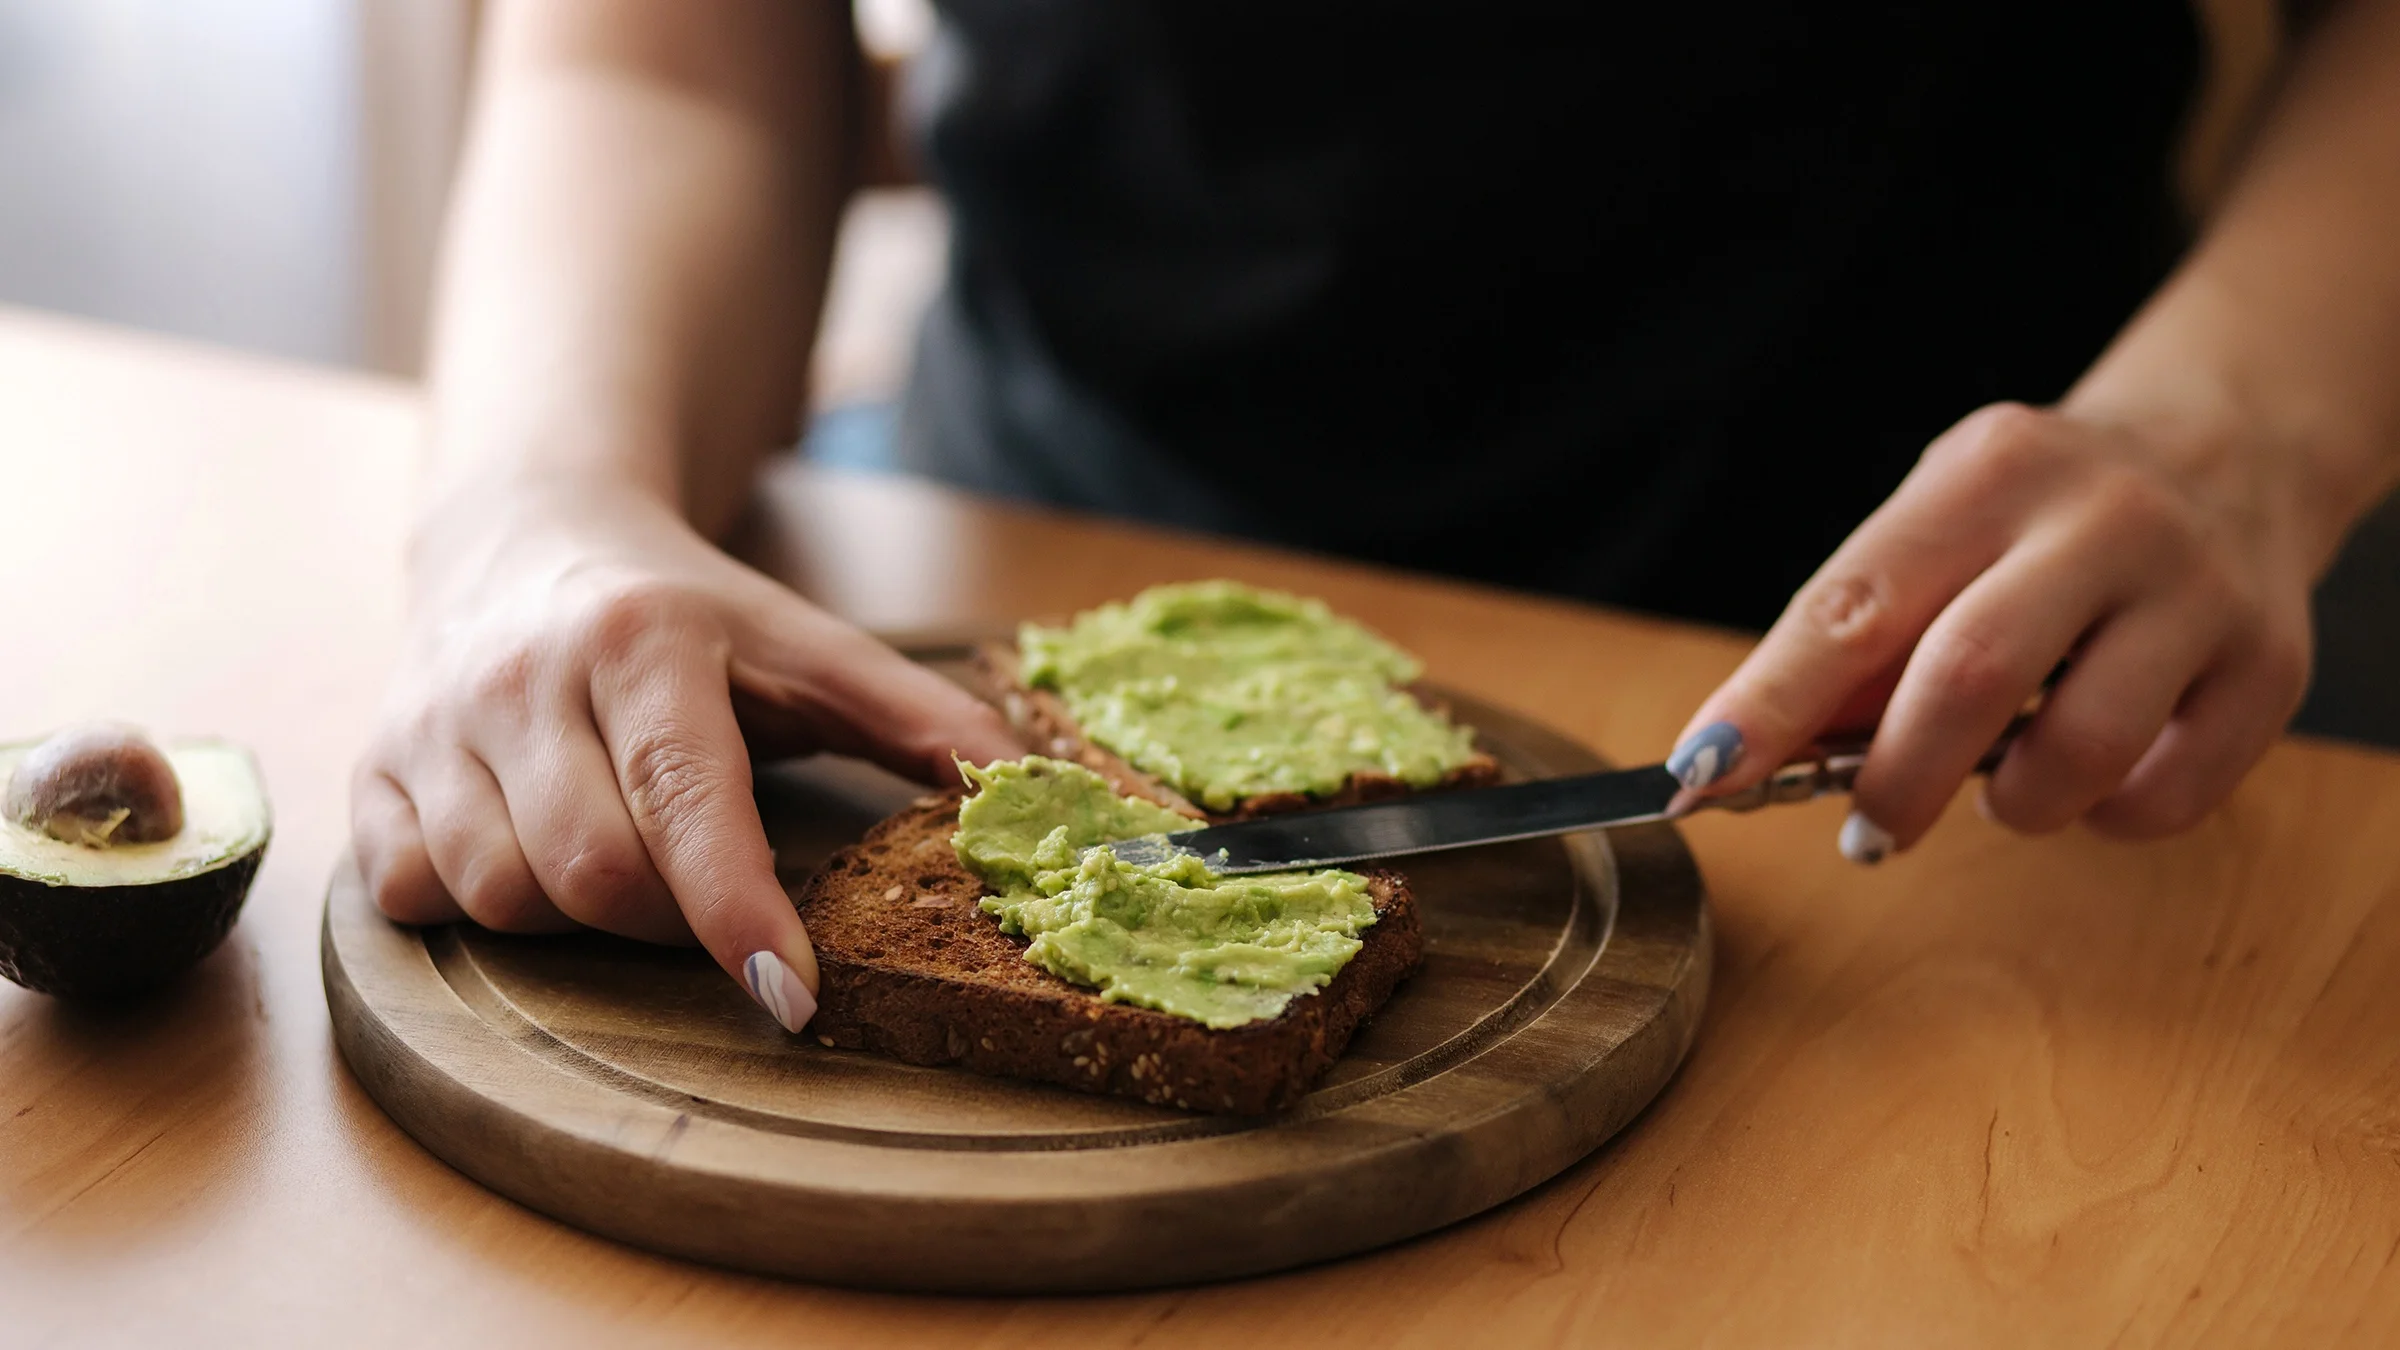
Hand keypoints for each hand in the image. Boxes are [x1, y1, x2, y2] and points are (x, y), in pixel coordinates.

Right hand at [351, 475, 1023, 1028]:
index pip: (687, 800)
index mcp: (643, 643)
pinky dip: (473, 903)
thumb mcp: (807, 645)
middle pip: (590, 872)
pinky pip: (410, 893)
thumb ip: (917, 715)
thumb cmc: (686, 614)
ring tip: (616, 846)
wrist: (525, 533)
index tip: (789, 997)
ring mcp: (430, 724)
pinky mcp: (367, 765)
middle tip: (699, 887)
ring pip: (499, 893)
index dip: (738, 913)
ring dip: (574, 914)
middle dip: (664, 916)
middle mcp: (522, 678)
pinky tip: (523, 846)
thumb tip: (1021, 790)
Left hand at [1664, 402, 2317, 860]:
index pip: (1852, 604)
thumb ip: (1862, 632)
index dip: (1768, 702)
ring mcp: (2196, 590)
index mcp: (1987, 474)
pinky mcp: (2269, 666)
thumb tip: (1751, 754)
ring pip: (2077, 752)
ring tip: (2002, 785)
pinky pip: (2164, 796)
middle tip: (1870, 827)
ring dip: (2012, 806)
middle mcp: (2100, 518)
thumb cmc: (2040, 518)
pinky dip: (2106, 815)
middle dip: (1896, 780)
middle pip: (1966, 676)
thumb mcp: (1941, 527)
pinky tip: (2096, 774)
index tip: (1698, 775)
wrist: (2229, 452)